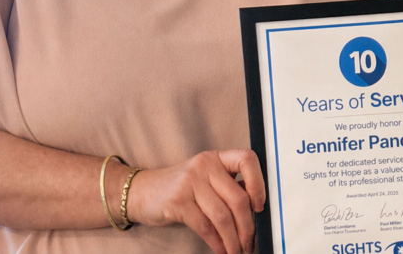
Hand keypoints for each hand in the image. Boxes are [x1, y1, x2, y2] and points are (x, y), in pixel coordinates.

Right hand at [125, 149, 264, 253]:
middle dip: (248, 226)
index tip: (260, 206)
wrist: (142, 192)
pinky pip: (205, 226)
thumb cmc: (181, 189)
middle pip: (237, 197)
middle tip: (250, 243)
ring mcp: (190, 182)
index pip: (247, 159)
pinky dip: (217, 242)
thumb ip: (228, 187)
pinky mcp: (178, 201)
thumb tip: (256, 211)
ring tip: (237, 251)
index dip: (259, 183)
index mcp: (217, 158)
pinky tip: (221, 250)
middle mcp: (205, 165)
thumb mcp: (206, 180)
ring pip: (223, 215)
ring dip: (233, 239)